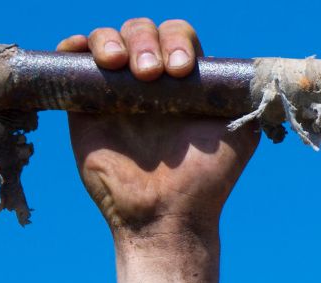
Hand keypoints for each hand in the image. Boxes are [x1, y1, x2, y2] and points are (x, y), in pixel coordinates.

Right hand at [58, 19, 255, 239]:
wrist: (166, 212)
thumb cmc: (206, 178)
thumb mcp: (240, 136)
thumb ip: (243, 99)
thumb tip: (248, 73)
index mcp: (186, 82)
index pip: (179, 36)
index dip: (178, 41)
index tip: (181, 70)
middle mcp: (150, 82)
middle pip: (142, 31)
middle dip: (146, 41)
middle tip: (150, 75)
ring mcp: (116, 90)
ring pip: (108, 39)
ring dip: (112, 40)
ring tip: (120, 66)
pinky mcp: (84, 105)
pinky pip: (72, 60)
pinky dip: (74, 46)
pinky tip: (84, 51)